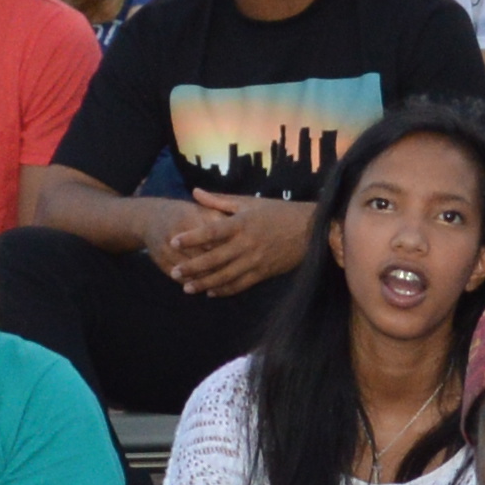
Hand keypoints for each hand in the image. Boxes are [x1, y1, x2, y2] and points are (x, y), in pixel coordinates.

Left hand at [157, 192, 318, 295]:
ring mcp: (255, 261)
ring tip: (187, 288)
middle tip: (174, 272)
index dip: (191, 238)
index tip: (173, 242)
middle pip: (214, 259)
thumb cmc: (277, 212)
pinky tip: (211, 293)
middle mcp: (247, 244)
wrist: (310, 230)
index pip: (211, 232)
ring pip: (225, 276)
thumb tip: (194, 192)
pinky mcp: (263, 273)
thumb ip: (218, 200)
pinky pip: (240, 285)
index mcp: (242, 223)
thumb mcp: (248, 202)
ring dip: (205, 284)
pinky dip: (224, 290)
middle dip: (192, 268)